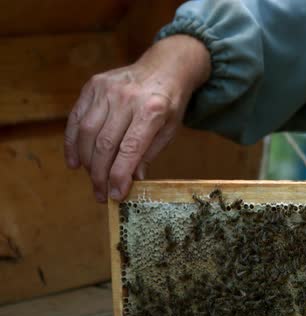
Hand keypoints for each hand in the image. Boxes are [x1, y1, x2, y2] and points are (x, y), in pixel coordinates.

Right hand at [64, 35, 210, 202]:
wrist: (165, 67)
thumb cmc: (169, 103)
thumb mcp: (170, 130)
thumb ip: (149, 154)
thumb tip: (131, 180)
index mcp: (152, 111)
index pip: (129, 150)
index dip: (118, 176)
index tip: (114, 195)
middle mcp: (127, 98)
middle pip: (105, 144)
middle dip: (100, 174)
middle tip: (101, 194)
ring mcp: (108, 89)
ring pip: (87, 132)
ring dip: (86, 161)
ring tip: (92, 179)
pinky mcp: (94, 85)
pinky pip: (77, 118)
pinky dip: (72, 142)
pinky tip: (75, 161)